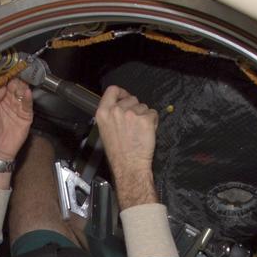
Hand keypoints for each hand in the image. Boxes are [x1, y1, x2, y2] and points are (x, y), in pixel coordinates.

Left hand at [0, 77, 32, 160]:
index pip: (2, 84)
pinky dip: (28, 98)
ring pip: (22, 93)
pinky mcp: (26, 115)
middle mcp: (8, 101)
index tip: (7, 70)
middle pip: (14, 86)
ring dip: (22, 86)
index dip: (4, 77)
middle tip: (17, 73)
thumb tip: (0, 87)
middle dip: (15, 79)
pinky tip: (27, 92)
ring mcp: (18, 107)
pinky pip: (28, 104)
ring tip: (21, 82)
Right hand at [95, 85, 157, 207]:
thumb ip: (111, 115)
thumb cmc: (118, 152)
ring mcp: (132, 114)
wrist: (129, 166)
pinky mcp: (145, 119)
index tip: (125, 97)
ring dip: (144, 116)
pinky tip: (146, 133)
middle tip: (133, 124)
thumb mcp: (105, 130)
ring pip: (143, 106)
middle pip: (131, 98)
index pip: (112, 90)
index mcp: (103, 113)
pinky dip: (152, 122)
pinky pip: (153, 113)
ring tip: (139, 131)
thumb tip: (121, 105)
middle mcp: (116, 110)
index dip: (121, 93)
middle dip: (135, 108)